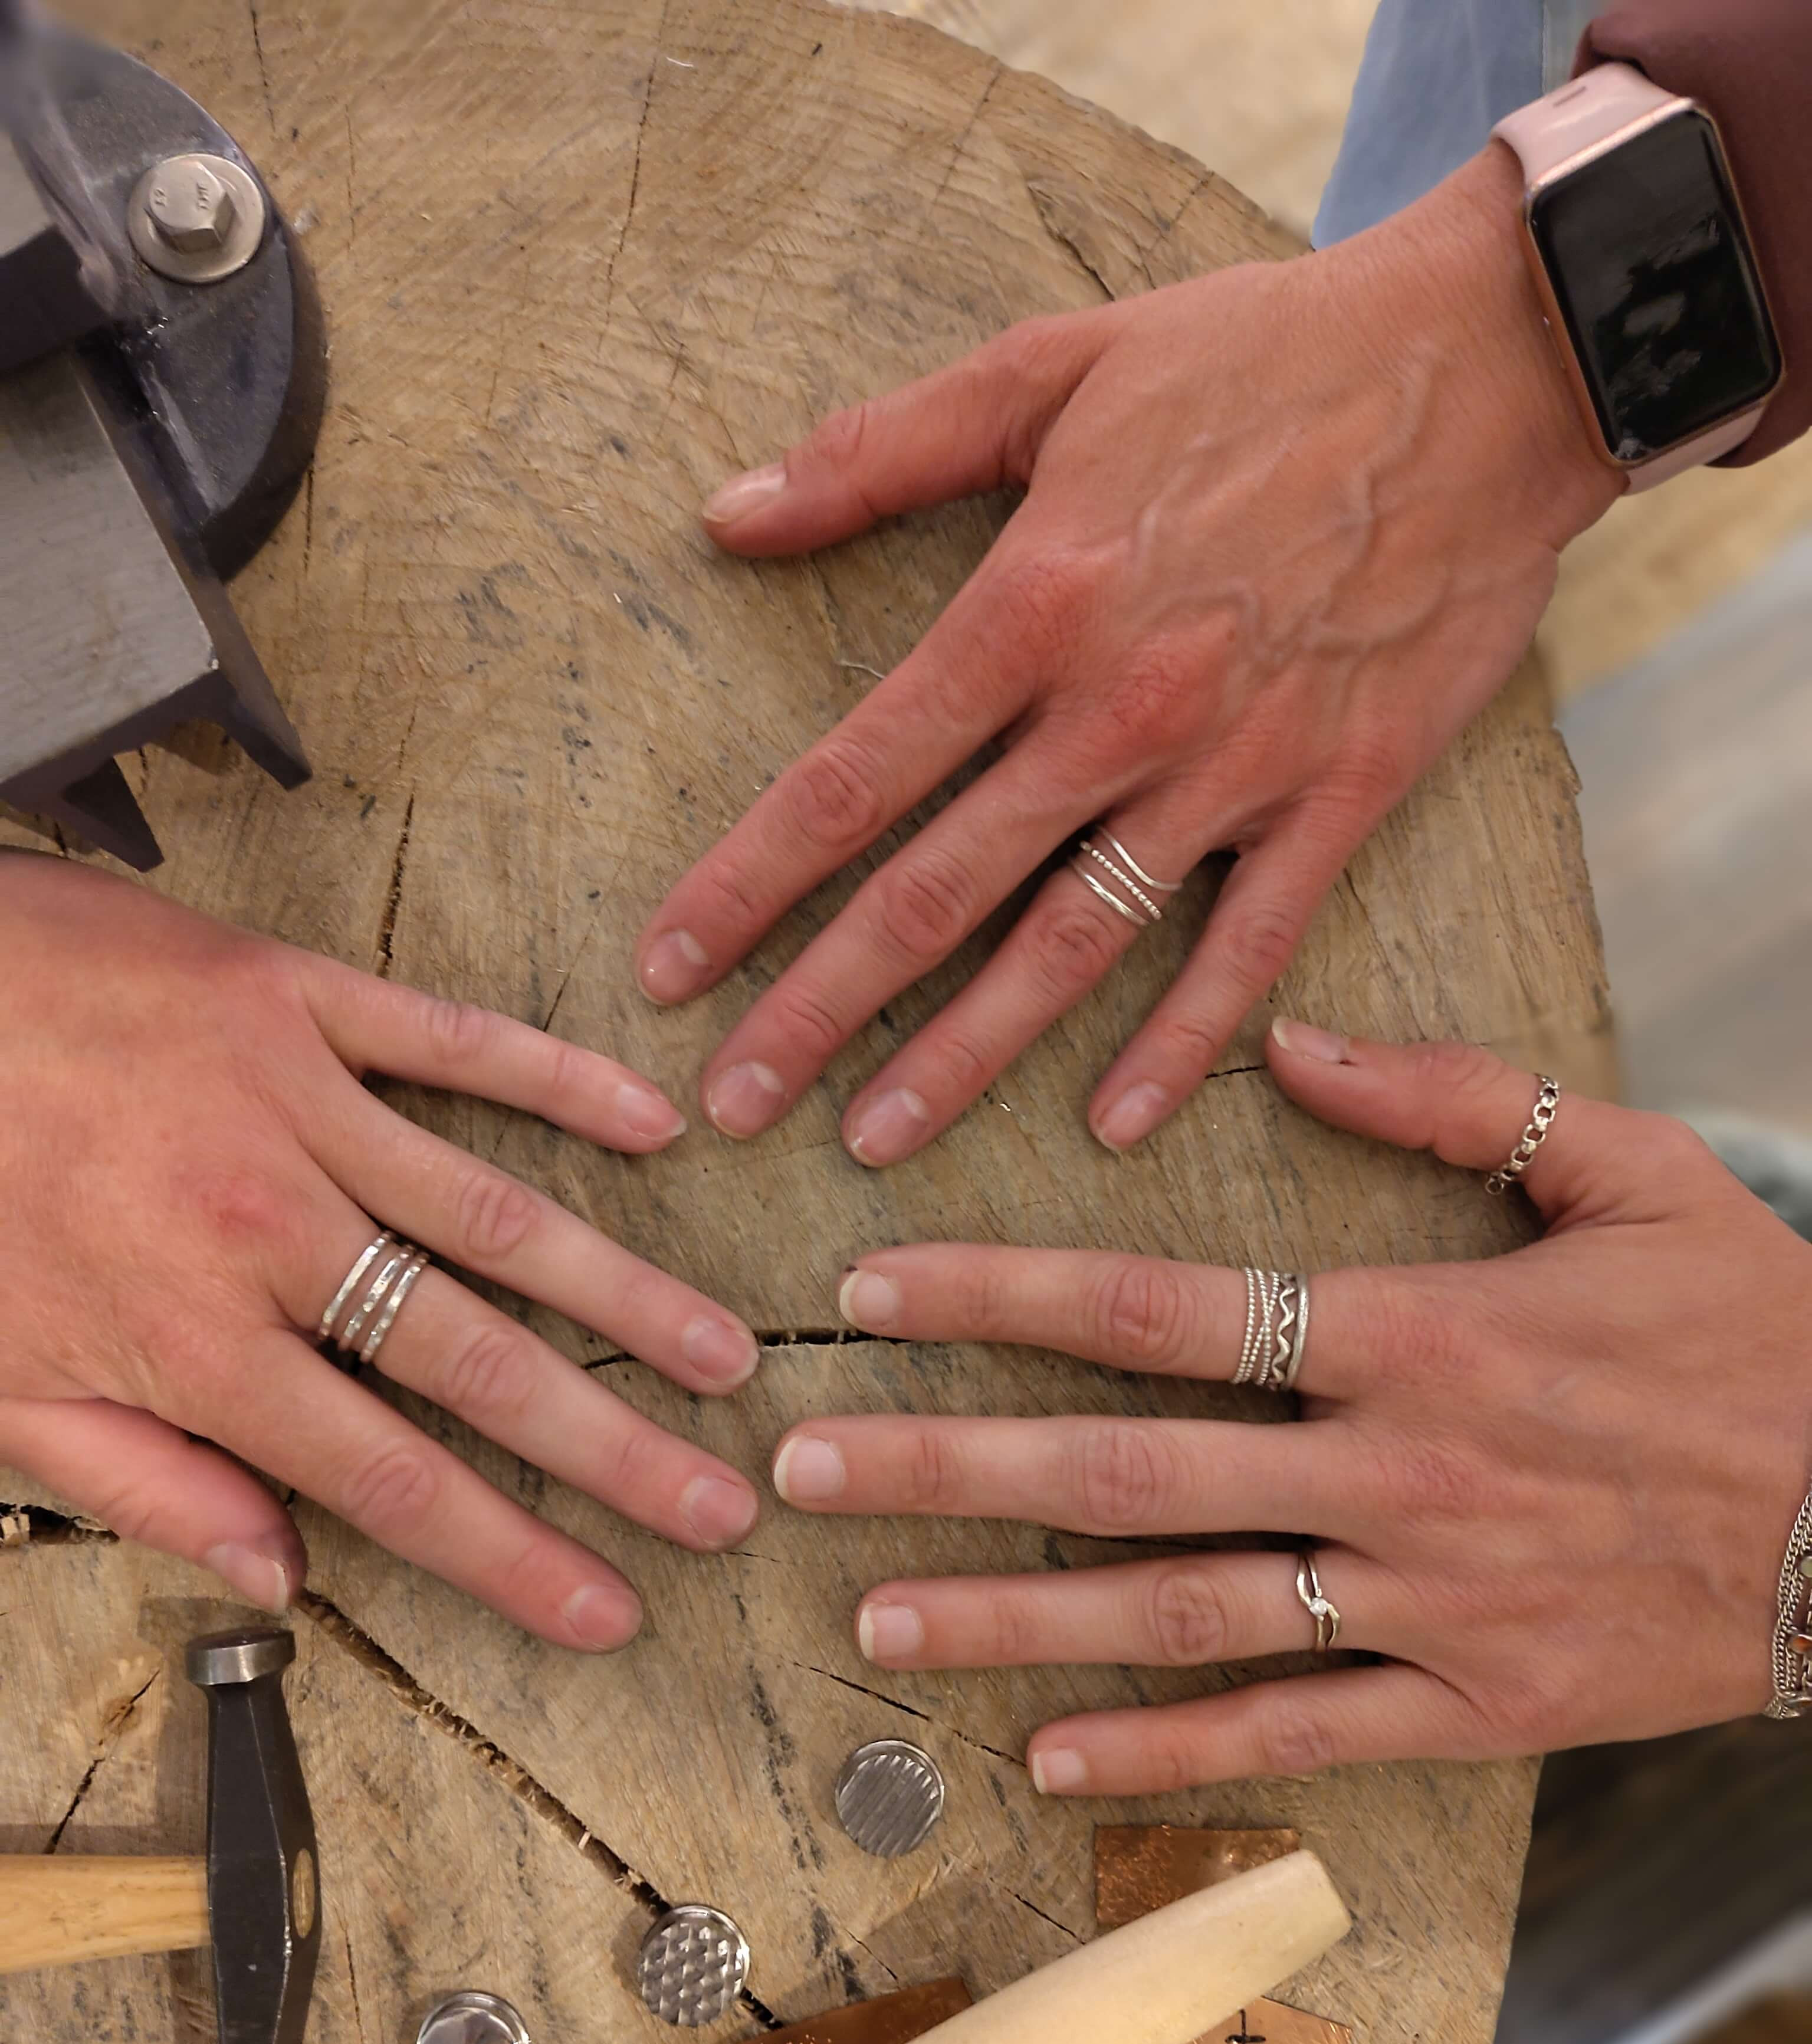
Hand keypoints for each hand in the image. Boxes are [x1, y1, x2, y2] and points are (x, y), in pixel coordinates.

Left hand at [0, 853, 762, 1646]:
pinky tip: (650, 1126)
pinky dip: (558, 1080)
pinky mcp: (294, 996)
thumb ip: (142, 1485)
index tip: (612, 1608)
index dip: (515, 1558)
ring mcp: (294, 1102)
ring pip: (498, 1212)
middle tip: (722, 1500)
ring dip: (622, 1290)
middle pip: (478, 1361)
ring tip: (721, 1350)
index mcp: (192, 1341)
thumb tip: (277, 1571)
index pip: (393, 1481)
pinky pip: (454, 1040)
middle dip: (613, 1447)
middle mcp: (270, 1230)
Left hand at [637, 146, 1621, 1163]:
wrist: (1490, 366)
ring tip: (875, 1143)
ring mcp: (1232, 771)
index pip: (851, 780)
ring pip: (1070, 946)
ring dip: (966, 1056)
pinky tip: (1111, 1128)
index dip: (746, 886)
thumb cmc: (1258, 357)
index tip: (667, 970)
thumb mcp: (1052, 362)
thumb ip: (881, 450)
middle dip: (820, 1009)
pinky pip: (1246, 951)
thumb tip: (726, 514)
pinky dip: (1181, 1046)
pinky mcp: (1337, 799)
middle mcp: (1116, 711)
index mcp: (1032, 605)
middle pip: (935, 892)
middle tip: (732, 1107)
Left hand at [768, 1026, 1811, 1792]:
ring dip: (1011, 1619)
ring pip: (1180, 1611)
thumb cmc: (1760, 1332)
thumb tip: (1289, 1038)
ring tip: (870, 1622)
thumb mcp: (1634, 1172)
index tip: (867, 1288)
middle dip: (943, 1463)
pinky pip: (1291, 1733)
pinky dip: (1163, 1749)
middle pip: (1122, 1466)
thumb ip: (1456, 1096)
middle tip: (796, 1468)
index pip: (1160, 1304)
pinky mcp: (1473, 1706)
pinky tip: (1042, 1755)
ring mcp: (1427, 1599)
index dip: (997, 1292)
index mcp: (1416, 1328)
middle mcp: (1395, 1468)